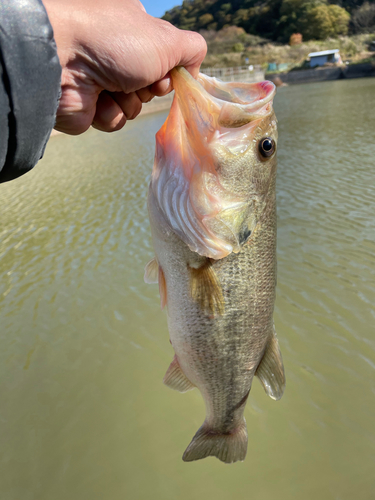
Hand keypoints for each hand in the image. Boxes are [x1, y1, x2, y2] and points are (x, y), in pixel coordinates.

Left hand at [43, 0, 206, 133]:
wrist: (62, 61)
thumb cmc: (116, 42)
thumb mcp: (167, 39)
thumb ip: (192, 50)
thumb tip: (194, 68)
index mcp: (134, 28)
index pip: (165, 57)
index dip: (169, 71)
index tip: (164, 73)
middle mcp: (116, 51)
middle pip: (151, 85)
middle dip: (149, 88)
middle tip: (138, 79)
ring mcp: (102, 78)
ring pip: (134, 106)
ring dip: (129, 102)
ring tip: (112, 88)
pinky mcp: (89, 104)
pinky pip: (114, 120)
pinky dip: (110, 113)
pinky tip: (98, 100)